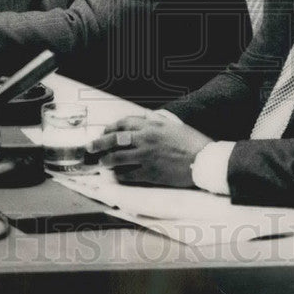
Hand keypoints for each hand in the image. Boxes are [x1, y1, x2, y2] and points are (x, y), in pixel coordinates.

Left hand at [88, 114, 212, 187]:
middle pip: (114, 139)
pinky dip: (119, 174)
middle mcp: (145, 139)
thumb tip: (142, 119)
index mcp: (151, 125)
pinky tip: (117, 175)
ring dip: (105, 160)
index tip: (104, 132)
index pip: (123, 123)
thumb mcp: (172, 125)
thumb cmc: (191, 142)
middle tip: (89, 148)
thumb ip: (155, 121)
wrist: (203, 161)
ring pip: (116, 157)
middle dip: (98, 143)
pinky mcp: (149, 173)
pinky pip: (127, 174)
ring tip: (101, 162)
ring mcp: (146, 157)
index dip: (110, 128)